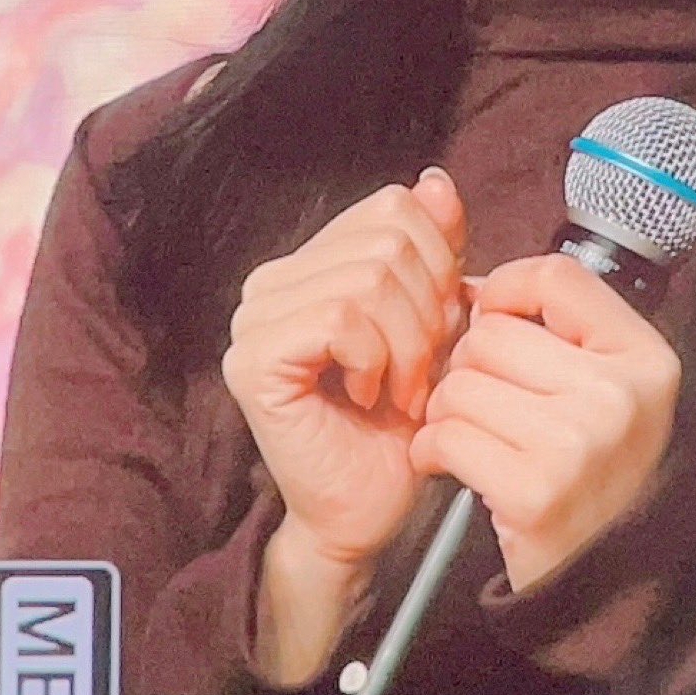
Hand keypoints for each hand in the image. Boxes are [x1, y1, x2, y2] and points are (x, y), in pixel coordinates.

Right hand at [221, 168, 468, 567]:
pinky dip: (376, 359)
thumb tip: (434, 181)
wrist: (368, 513)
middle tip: (424, 366)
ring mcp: (255, 319)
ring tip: (402, 387)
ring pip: (368, 278)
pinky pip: (340, 318)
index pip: (393, 206)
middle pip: (387, 238)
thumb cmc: (399, 427)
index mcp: (313, 264)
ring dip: (408, 343)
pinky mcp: (253, 360)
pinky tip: (372, 395)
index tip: (442, 323)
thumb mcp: (434, 321)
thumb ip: (434, 251)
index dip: (440, 260)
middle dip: (429, 306)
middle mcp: (273, 282)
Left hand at [407, 252, 681, 592]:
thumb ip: (551, 328)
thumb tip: (470, 289)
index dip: (507, 290)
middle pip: (492, 334)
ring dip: (447, 412)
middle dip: (468, 367)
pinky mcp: (534, 491)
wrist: (596, 581)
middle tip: (485, 407)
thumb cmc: (588, 474)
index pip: (556, 276)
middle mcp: (621, 396)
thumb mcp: (602, 391)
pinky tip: (453, 467)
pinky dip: (433, 451)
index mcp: (645, 359)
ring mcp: (580, 444)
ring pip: (460, 383)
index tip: (492, 319)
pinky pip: (446, 435)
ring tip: (474, 439)